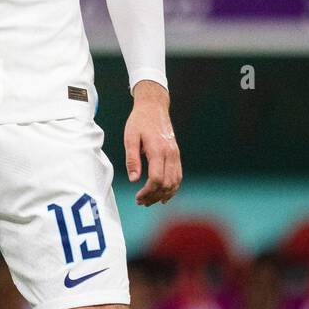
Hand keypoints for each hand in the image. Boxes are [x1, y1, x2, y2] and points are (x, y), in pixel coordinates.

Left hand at [124, 81, 181, 205]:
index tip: (138, 197)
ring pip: (175, 182)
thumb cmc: (139, 121)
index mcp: (158, 150)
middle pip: (167, 184)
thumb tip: (134, 180)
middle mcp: (170, 153)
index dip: (148, 192)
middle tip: (141, 202)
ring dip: (164, 194)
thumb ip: (132, 159)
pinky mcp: (176, 154)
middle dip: (154, 196)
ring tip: (150, 201)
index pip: (157, 179)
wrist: (154, 106)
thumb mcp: (130, 138)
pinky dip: (173, 188)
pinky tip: (164, 195)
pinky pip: (178, 175)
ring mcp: (176, 154)